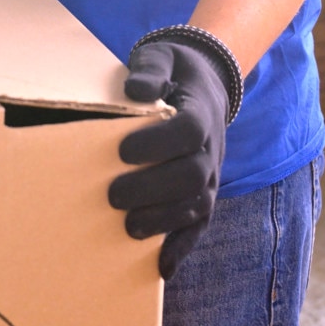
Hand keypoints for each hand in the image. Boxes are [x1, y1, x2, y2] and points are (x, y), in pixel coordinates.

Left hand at [108, 36, 236, 278]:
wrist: (206, 81)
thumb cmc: (174, 71)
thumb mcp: (160, 56)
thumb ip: (149, 69)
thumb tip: (134, 89)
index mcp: (201, 112)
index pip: (188, 131)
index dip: (157, 144)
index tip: (122, 152)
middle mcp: (212, 148)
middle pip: (192, 175)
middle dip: (152, 189)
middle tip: (112, 194)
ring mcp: (212, 174)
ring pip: (196, 206)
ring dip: (163, 221)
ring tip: (127, 227)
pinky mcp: (205, 194)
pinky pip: (200, 226)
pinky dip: (182, 249)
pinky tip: (161, 268)